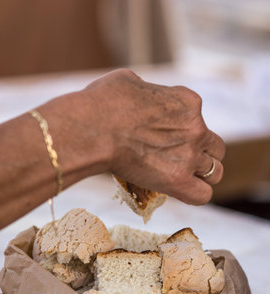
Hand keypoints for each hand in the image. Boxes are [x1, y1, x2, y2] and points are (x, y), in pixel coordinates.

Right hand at [84, 69, 224, 204]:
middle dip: (201, 154)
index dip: (182, 130)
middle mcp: (196, 127)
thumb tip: (137, 95)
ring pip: (215, 172)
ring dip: (200, 176)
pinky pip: (203, 195)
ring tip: (180, 179)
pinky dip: (194, 194)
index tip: (165, 138)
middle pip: (216, 147)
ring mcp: (190, 155)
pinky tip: (180, 192)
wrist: (94, 129)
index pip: (198, 118)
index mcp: (187, 101)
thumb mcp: (129, 82)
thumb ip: (144, 92)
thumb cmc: (103, 103)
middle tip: (178, 161)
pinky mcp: (179, 180)